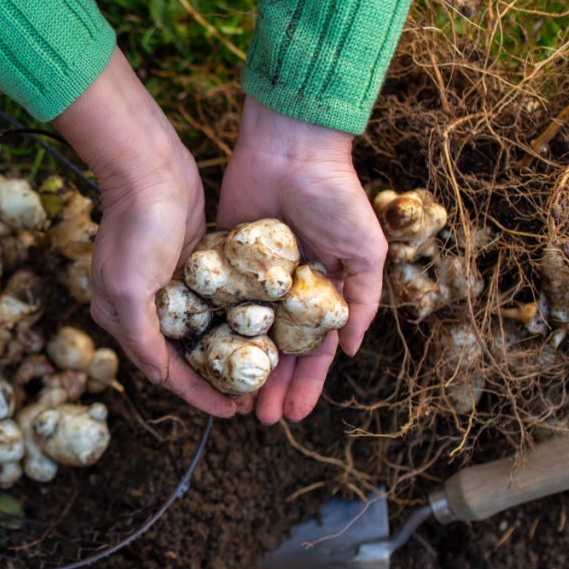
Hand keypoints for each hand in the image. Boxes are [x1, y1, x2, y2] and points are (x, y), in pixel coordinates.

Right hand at [53, 48, 237, 417]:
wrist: (150, 167)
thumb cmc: (137, 227)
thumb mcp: (130, 289)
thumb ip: (143, 337)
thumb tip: (161, 376)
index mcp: (122, 317)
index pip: (164, 370)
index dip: (199, 395)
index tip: (232, 412)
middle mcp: (145, 307)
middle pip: (185, 355)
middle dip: (217, 379)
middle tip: (251, 399)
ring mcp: (170, 286)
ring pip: (204, 332)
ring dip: (230, 352)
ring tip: (261, 371)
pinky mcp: (194, 266)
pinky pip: (216, 303)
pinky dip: (234, 320)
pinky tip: (261, 332)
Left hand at [218, 97, 387, 423]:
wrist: (289, 150)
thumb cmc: (335, 197)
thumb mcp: (364, 249)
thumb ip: (362, 299)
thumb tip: (351, 351)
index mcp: (321, 292)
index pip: (313, 350)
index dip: (305, 383)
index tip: (294, 414)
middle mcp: (286, 291)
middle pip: (275, 350)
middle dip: (269, 384)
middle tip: (258, 418)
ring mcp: (253, 278)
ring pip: (244, 333)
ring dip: (239, 366)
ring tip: (231, 400)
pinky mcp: (223, 259)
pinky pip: (216, 300)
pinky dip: (211, 329)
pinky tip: (203, 358)